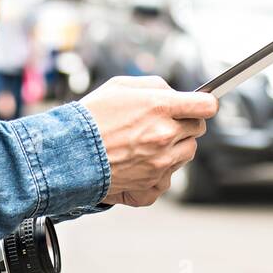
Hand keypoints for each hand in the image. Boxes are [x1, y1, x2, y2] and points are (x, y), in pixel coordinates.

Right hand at [79, 75, 217, 207]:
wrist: (67, 153)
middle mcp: (165, 136)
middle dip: (185, 124)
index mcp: (160, 108)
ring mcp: (160, 164)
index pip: (206, 106)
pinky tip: (138, 163)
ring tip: (145, 143)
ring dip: (174, 147)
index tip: (200, 105)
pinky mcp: (151, 186)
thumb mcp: (120, 86)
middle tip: (161, 122)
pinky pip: (168, 178)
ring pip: (186, 154)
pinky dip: (158, 172)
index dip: (205, 104)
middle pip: (197, 130)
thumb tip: (176, 93)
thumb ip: (155, 86)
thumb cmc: (90, 117)